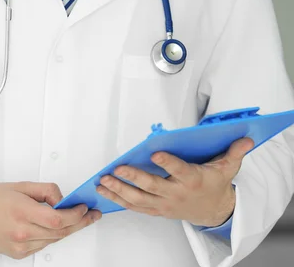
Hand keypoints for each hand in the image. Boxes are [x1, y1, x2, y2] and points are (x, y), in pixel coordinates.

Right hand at [0, 181, 101, 260]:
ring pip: (53, 241)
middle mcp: (21, 233)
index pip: (58, 219)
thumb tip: (62, 198)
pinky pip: (42, 245)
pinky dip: (52, 236)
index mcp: (22, 212)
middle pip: (60, 232)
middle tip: (91, 215)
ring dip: (68, 230)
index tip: (84, 207)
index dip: (75, 215)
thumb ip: (45, 191)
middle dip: (79, 223)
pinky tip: (56, 227)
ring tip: (79, 219)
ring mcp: (19, 247)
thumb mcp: (20, 185)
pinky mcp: (17, 254)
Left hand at [96, 137, 253, 226]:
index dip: (168, 162)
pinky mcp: (157, 209)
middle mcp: (176, 193)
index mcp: (192, 179)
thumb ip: (234, 152)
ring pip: (139, 199)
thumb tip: (245, 138)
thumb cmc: (215, 185)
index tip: (155, 153)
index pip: (179, 170)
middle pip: (152, 186)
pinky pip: (136, 207)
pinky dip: (120, 200)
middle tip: (118, 169)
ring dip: (119, 190)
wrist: (214, 211)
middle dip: (133, 177)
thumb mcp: (227, 168)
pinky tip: (106, 193)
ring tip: (103, 182)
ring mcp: (164, 204)